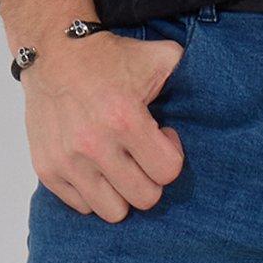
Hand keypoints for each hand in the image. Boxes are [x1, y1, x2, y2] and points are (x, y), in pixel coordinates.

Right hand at [23, 31, 186, 222]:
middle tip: (142, 154)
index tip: (162, 136)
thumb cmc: (109, 56)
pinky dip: (93, 191)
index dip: (171, 155)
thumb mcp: (158, 56)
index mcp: (124, 118)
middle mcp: (94, 145)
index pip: (167, 172)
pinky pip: (81, 206)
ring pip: (112, 211)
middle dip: (150, 178)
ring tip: (120, 164)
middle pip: (144, 198)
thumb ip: (187, 74)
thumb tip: (215, 93)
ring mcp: (68, 161)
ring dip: (121, 191)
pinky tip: (96, 165)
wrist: (54, 50)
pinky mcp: (47, 169)